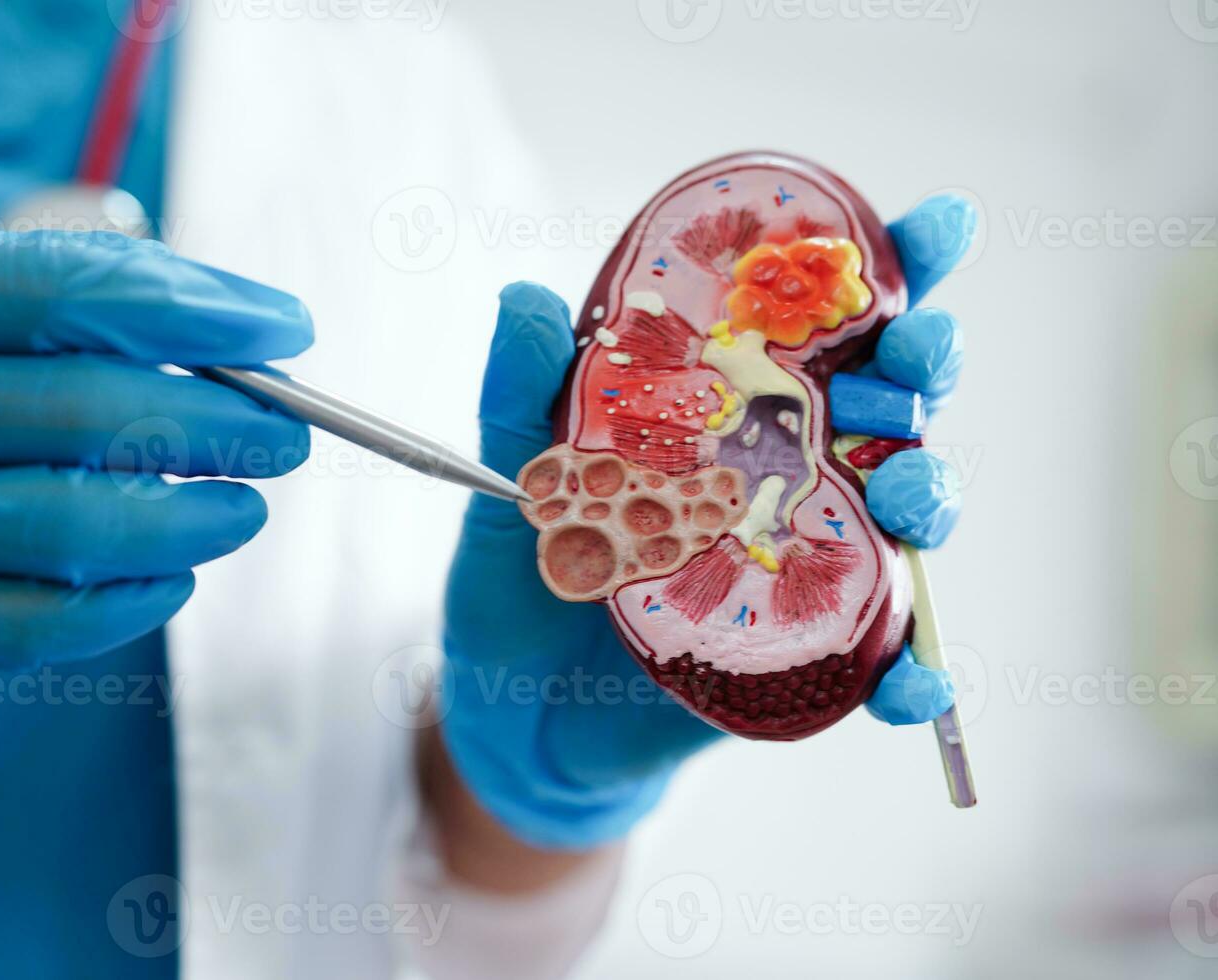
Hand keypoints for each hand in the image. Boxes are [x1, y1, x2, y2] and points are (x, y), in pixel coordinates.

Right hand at [0, 231, 310, 708]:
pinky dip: (128, 606)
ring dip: (191, 522)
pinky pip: (41, 625)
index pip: (77, 295)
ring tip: (248, 508)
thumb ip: (67, 306)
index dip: (201, 312)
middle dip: (224, 424)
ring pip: (78, 529)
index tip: (288, 330)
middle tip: (291, 432)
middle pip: (94, 415)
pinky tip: (176, 579)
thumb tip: (236, 334)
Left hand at [440, 198, 974, 849]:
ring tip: (905, 493)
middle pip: (891, 402)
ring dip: (931, 492)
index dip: (893, 268)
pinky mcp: (797, 655)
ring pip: (904, 515)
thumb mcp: (513, 479)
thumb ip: (519, 395)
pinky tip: (913, 677)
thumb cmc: (523, 577)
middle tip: (915, 358)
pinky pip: (877, 661)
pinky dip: (912, 670)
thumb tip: (524, 298)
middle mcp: (782, 474)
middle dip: (925, 365)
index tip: (936, 225)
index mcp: (728, 409)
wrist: (509, 708)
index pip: (823, 324)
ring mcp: (800, 562)